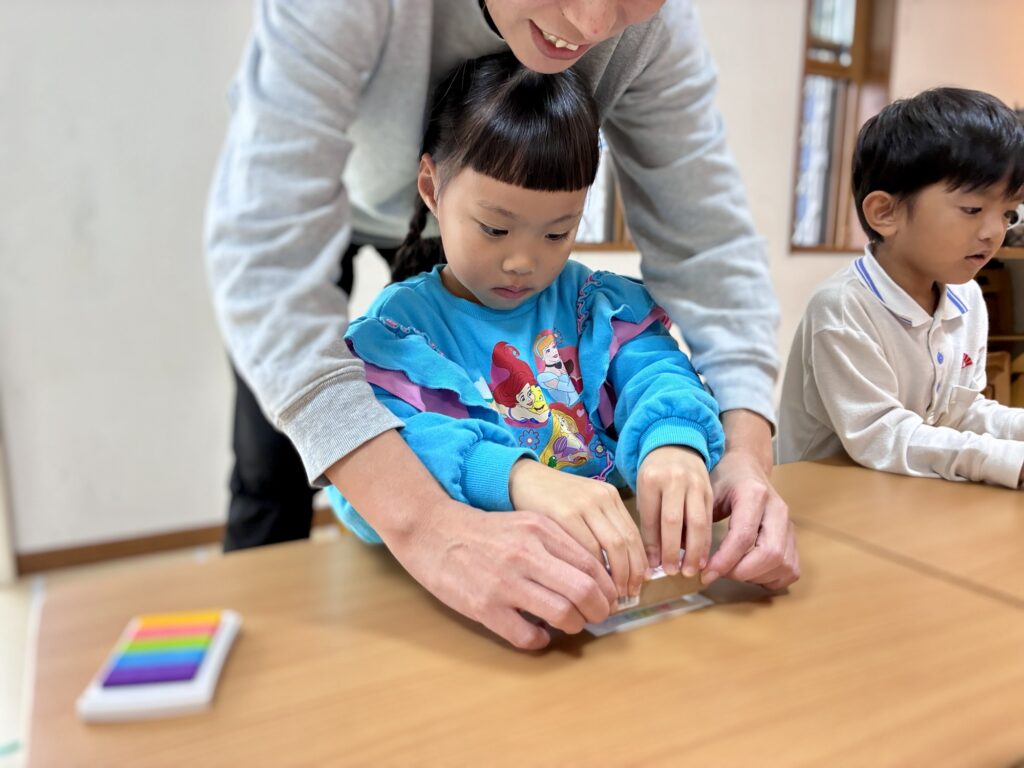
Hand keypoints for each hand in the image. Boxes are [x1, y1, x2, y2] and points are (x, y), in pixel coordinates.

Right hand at [327, 432, 616, 649]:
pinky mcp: (485, 607)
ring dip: (574, 626)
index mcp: (540, 530)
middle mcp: (527, 554)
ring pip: (562, 614)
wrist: (431, 530)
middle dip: (599, 610)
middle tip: (597, 617)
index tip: (608, 598)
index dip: (607, 588)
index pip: (591, 564)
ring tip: (569, 625)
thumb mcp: (525, 522)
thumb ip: (557, 542)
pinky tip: (537, 635)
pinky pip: (527, 636)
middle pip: (583, 591)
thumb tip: (592, 575)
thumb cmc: (482, 529)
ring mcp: (505, 582)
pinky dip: (540, 641)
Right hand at [509, 459, 646, 599]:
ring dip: (616, 576)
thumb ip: (599, 529)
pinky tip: (589, 585)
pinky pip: (588, 548)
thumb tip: (621, 570)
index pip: (634, 535)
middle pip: (628, 542)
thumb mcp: (581, 508)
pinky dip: (593, 571)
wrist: (520, 480)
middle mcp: (601, 497)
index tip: (637, 587)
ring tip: (610, 596)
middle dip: (631, 574)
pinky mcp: (565, 513)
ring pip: (614, 546)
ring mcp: (584, 504)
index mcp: (609, 496)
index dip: (639, 565)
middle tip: (626, 597)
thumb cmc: (550, 501)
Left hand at [636, 446, 712, 577]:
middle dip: (674, 550)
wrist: (676, 443)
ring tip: (692, 570)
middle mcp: (674, 480)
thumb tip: (654, 560)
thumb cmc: (655, 475)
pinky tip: (704, 556)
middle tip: (673, 572)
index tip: (654, 566)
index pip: (651, 518)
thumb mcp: (644, 491)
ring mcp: (694, 483)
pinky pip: (708, 518)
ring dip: (696, 550)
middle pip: (674, 520)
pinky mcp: (710, 489)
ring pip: (696, 521)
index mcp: (651, 480)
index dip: (653, 545)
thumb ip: (649, 522)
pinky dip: (706, 539)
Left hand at [703, 411, 799, 590]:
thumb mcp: (706, 492)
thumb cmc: (724, 480)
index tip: (704, 573)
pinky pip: (791, 569)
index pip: (743, 536)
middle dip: (742, 572)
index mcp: (754, 494)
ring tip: (733, 572)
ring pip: (784, 564)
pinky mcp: (794, 538)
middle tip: (719, 574)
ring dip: (756, 577)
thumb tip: (681, 555)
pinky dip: (772, 579)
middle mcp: (778, 509)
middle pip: (771, 553)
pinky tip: (751, 573)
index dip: (724, 561)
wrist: (747, 467)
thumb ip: (697, 522)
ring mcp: (790, 524)